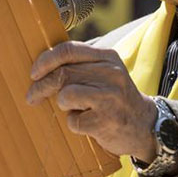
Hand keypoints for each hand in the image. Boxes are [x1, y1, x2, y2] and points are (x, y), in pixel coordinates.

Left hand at [26, 41, 157, 160]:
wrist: (145, 126)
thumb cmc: (115, 98)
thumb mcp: (105, 72)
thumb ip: (80, 65)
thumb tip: (41, 64)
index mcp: (108, 57)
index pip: (68, 50)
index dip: (45, 61)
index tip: (33, 73)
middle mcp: (111, 74)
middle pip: (62, 74)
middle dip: (40, 87)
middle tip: (32, 96)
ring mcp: (110, 97)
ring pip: (65, 96)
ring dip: (62, 105)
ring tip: (74, 109)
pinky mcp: (106, 121)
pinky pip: (73, 120)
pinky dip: (74, 124)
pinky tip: (88, 123)